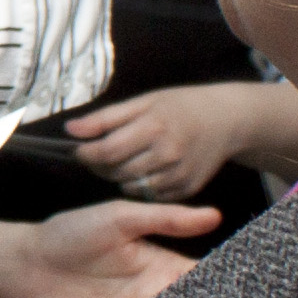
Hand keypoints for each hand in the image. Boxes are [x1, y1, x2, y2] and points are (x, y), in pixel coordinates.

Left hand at [66, 77, 297, 197]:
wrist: (226, 120)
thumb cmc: (180, 106)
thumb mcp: (144, 102)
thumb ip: (106, 118)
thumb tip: (71, 131)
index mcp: (153, 127)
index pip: (107, 151)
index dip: (86, 154)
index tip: (78, 150)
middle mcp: (167, 154)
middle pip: (117, 172)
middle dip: (100, 166)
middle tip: (97, 155)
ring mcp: (178, 175)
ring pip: (131, 188)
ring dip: (119, 177)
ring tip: (122, 161)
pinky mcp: (186, 190)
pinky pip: (151, 196)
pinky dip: (140, 187)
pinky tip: (143, 171)